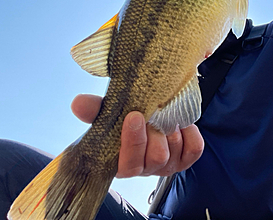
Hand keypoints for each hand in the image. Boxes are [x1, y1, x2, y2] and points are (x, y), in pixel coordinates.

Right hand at [71, 94, 203, 177]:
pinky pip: (194, 148)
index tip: (134, 116)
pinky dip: (190, 133)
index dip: (133, 142)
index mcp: (124, 162)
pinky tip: (181, 122)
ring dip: (171, 129)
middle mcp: (147, 167)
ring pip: (174, 150)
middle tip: (152, 114)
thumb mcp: (110, 113)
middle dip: (155, 133)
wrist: (152, 113)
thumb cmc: (128, 118)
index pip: (129, 164)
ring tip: (164, 114)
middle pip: (156, 157)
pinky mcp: (186, 157)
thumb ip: (95, 110)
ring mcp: (168, 164)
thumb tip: (78, 103)